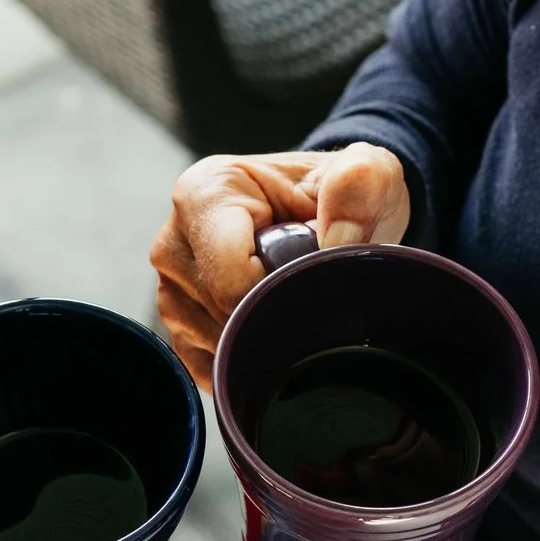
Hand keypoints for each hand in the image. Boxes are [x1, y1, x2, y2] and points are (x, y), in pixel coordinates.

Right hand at [151, 143, 411, 385]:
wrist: (332, 216)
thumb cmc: (341, 195)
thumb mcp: (368, 174)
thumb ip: (360, 184)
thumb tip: (337, 238)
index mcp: (204, 194)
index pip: (230, 277)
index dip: (280, 296)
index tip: (315, 285)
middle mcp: (174, 242)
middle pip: (221, 314)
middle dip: (274, 315)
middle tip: (311, 291)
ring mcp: (171, 289)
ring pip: (215, 346)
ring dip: (262, 339)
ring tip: (291, 300)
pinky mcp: (179, 326)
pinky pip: (208, 366)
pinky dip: (247, 361)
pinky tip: (273, 329)